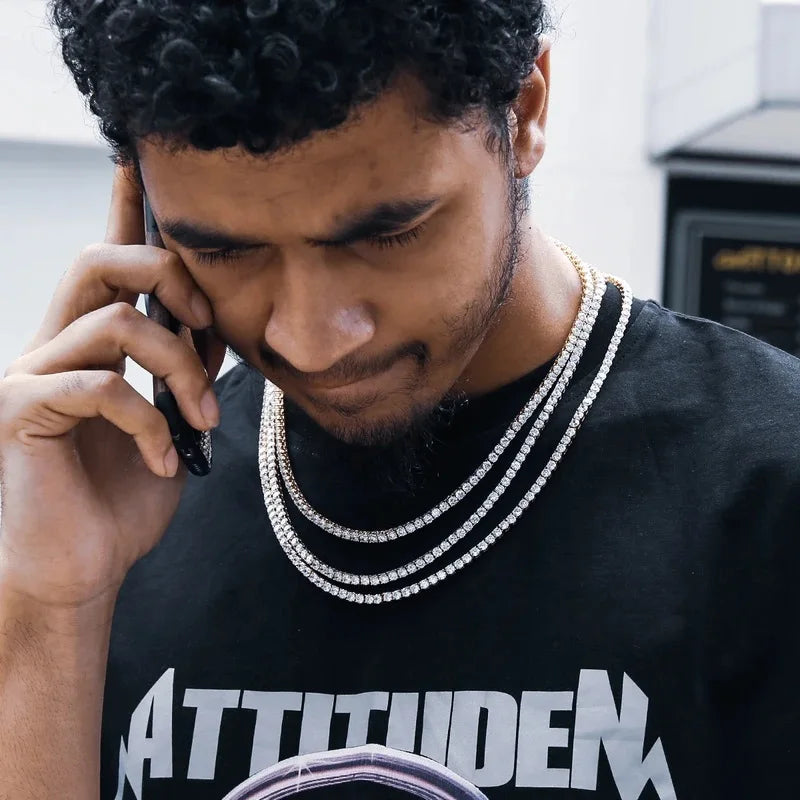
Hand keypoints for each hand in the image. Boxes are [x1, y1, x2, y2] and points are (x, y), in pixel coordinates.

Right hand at [0, 167, 225, 607]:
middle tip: (208, 329)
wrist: (84, 567)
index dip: (125, 209)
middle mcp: (55, 343)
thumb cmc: (125, 496)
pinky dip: (149, 419)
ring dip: (180, 369)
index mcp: (93, 341)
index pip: (110, 261)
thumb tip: (219, 329)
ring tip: (202, 418)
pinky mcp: (21, 411)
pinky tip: (163, 457)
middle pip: (101, 260)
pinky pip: (100, 384)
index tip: (142, 162)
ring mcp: (32, 373)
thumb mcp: (172, 421)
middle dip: (171, 279)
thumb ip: (185, 370)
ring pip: (115, 321)